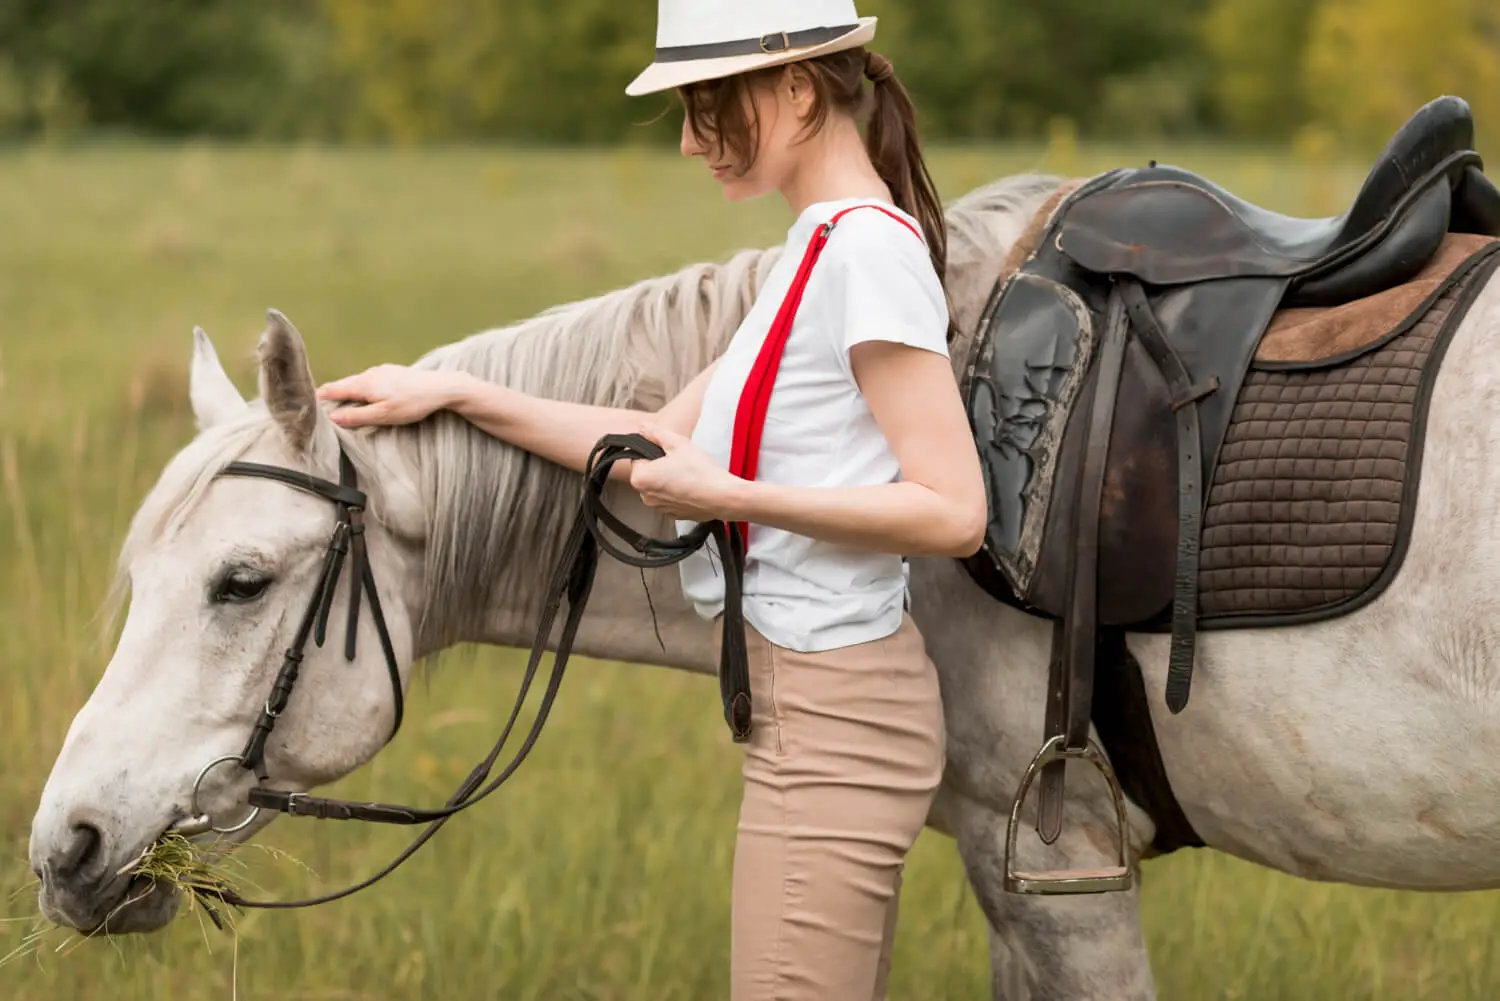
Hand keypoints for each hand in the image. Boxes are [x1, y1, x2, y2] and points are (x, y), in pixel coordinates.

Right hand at [316, 365, 470, 428]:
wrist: (442, 388)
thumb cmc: (413, 404)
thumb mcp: (384, 415)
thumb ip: (357, 416)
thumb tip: (332, 417)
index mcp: (364, 384)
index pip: (333, 389)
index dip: (318, 397)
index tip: (305, 405)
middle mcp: (369, 373)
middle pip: (344, 385)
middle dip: (332, 396)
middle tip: (320, 410)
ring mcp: (382, 371)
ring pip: (358, 383)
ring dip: (349, 394)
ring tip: (342, 407)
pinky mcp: (392, 372)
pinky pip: (370, 382)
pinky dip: (363, 391)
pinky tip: (368, 399)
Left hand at [629, 423, 741, 522]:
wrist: (722, 496)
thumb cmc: (699, 470)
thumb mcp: (677, 444)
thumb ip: (655, 433)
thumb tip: (642, 427)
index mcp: (640, 478)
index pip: (638, 458)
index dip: (654, 450)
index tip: (670, 451)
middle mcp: (646, 497)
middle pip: (648, 473)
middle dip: (660, 466)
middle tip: (681, 460)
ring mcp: (660, 508)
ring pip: (660, 487)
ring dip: (669, 479)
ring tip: (689, 474)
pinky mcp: (674, 515)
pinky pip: (671, 499)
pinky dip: (678, 492)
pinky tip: (693, 486)